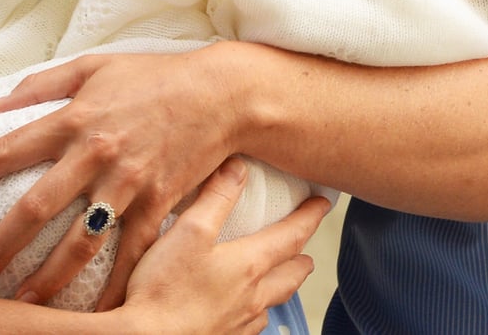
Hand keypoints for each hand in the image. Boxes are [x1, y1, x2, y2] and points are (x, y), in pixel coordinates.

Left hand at [0, 48, 241, 305]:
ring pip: (78, 242)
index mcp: (75, 117)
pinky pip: (129, 256)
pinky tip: (93, 313)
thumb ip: (42, 83)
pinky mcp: (156, 205)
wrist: (218, 95)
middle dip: (1, 243)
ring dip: (46, 276)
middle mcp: (95, 154)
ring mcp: (127, 184)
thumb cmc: (153, 76)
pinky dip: (112, 288)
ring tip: (22, 300)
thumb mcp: (95, 66)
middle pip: (35, 206)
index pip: (8, 150)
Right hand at [120, 159, 329, 334]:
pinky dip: (256, 309)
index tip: (322, 204)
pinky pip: (252, 324)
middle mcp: (252, 297)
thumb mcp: (190, 230)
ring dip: (281, 284)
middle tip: (306, 246)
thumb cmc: (165, 289)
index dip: (310, 217)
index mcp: (249, 265)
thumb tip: (238, 167)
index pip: (292, 236)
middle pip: (291, 274)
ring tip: (278, 275)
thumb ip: (217, 197)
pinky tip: (243, 308)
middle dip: (302, 256)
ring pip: (273, 302)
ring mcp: (239, 324)